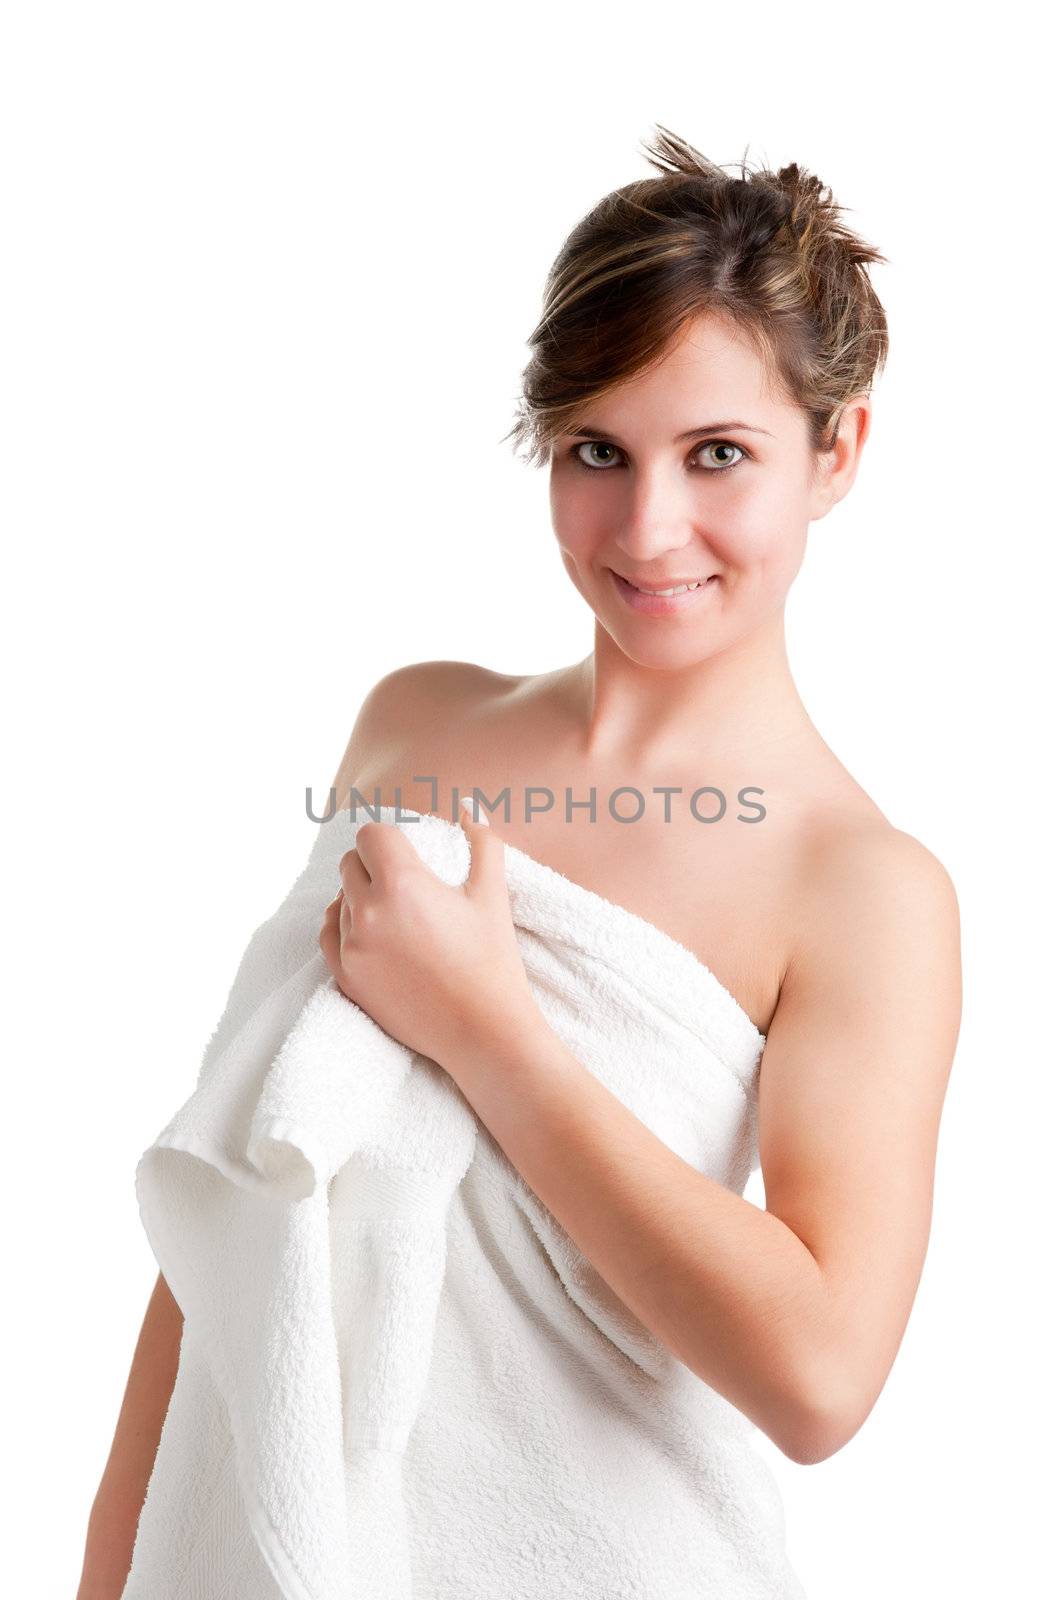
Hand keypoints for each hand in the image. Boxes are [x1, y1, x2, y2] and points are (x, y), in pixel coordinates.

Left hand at [318, 799, 536, 1067]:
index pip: (370, 835)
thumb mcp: (493, 894)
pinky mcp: (345, 977)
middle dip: (374, 865)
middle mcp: (368, 911)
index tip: (405, 851)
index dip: (389, 838)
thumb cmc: (492, 960)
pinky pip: (328, 933)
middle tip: (404, 882)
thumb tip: (469, 806)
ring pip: (340, 898)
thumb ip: (482, 841)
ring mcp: (352, 947)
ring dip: (361, 897)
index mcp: (402, 883)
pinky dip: (346, 926)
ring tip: (395, 914)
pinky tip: (372, 933)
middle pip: (351, 864)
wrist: (482, 1032)